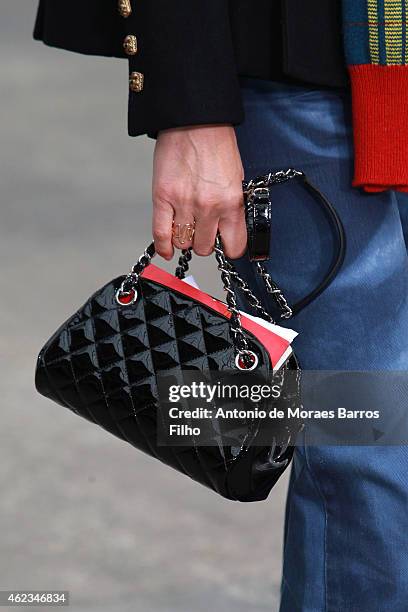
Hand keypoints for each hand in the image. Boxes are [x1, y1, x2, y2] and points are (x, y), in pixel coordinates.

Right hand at [152, 124, 245, 259]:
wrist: (194, 120)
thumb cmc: (215, 144)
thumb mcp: (236, 178)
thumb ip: (231, 206)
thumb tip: (225, 229)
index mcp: (231, 202)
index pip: (233, 246)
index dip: (228, 248)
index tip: (224, 244)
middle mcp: (209, 207)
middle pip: (204, 247)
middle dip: (203, 241)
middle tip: (201, 230)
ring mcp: (184, 204)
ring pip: (183, 242)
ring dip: (184, 238)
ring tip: (185, 227)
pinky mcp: (163, 198)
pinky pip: (161, 234)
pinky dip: (164, 246)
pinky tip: (167, 250)